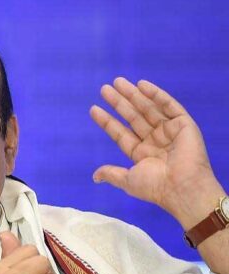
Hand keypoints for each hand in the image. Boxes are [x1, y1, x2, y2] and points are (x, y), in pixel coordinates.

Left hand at [90, 77, 221, 224]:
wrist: (181, 187)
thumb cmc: (155, 187)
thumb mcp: (127, 180)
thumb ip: (111, 174)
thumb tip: (94, 177)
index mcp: (141, 153)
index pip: (120, 133)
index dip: (107, 121)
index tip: (93, 108)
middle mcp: (154, 140)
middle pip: (133, 117)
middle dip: (119, 103)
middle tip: (104, 88)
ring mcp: (169, 131)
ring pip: (148, 109)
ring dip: (133, 95)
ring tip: (117, 82)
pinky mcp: (183, 124)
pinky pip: (169, 106)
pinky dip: (156, 94)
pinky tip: (142, 85)